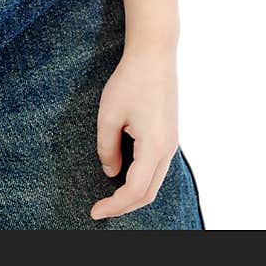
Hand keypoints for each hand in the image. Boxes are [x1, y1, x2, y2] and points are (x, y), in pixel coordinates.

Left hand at [91, 47, 179, 220]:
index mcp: (154, 146)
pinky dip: (140, 178)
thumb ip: (107, 148)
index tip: (95, 212)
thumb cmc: (130, 80)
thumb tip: (110, 173)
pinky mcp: (169, 135)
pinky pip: (156, 167)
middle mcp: (168, 149)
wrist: (155, 54)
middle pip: (148, 192)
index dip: (115, 206)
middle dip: (124, 205)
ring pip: (154, 181)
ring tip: (109, 195)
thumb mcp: (109, 115)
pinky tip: (122, 173)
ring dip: (133, 193)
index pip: (135, 190)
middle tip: (100, 209)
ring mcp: (171, 142)